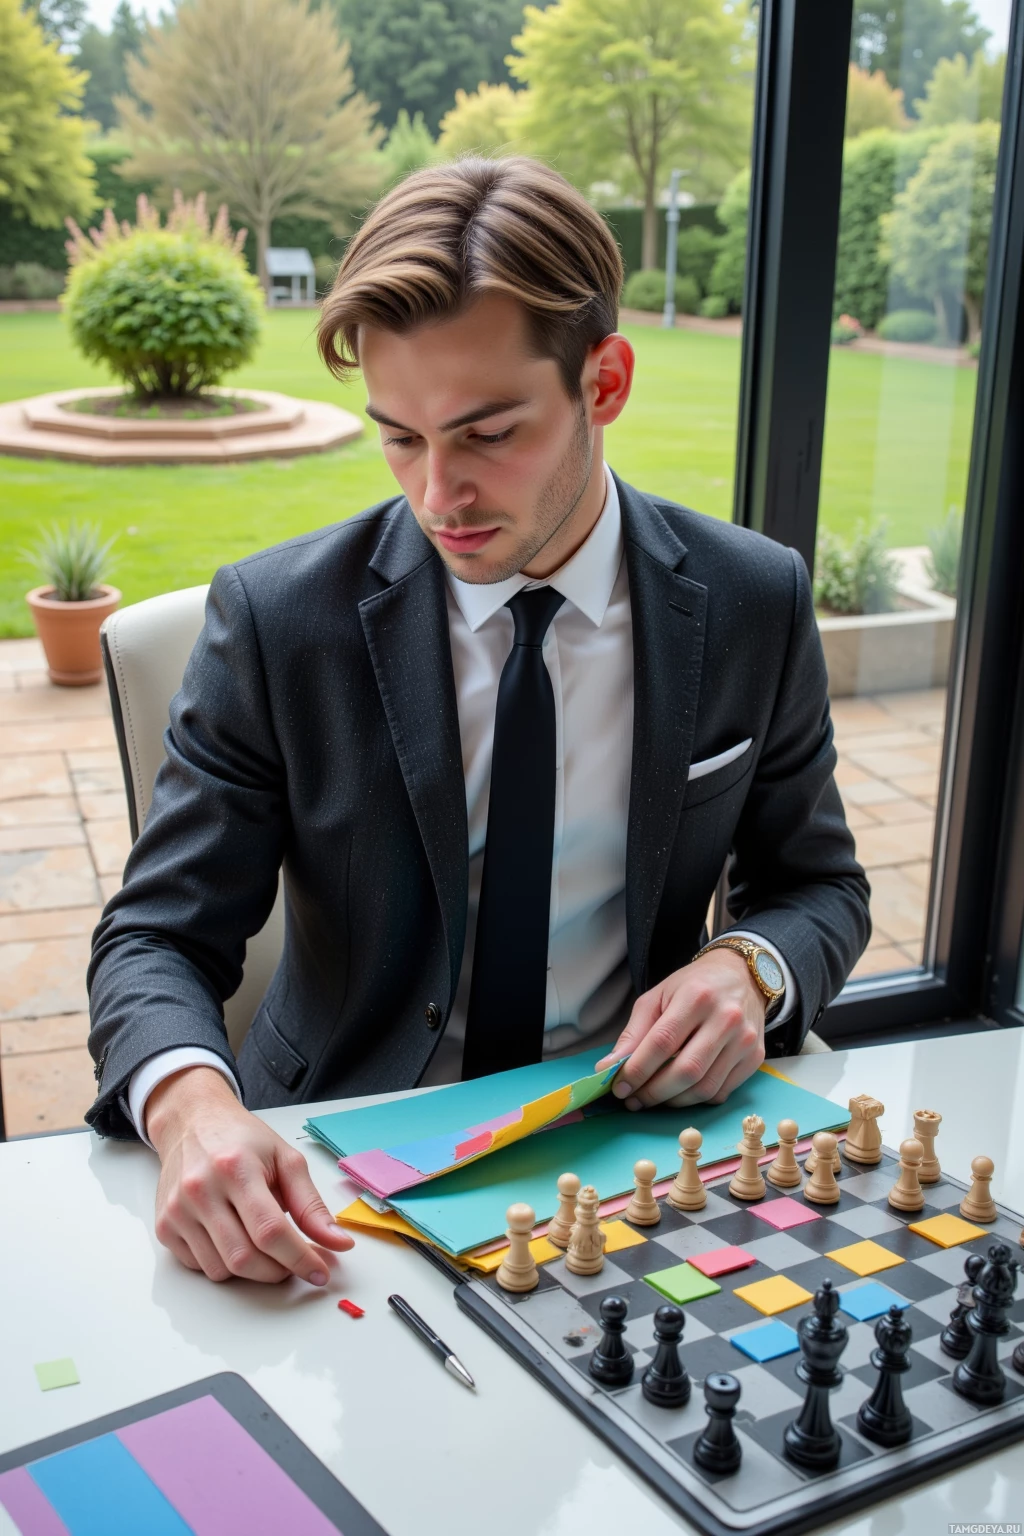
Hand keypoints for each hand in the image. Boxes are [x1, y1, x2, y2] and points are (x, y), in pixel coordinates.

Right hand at [146, 1066, 354, 1284]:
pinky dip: (224, 1264)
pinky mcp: (164, 1227)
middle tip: (295, 1263)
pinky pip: (200, 1267)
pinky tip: (234, 1238)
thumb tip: (338, 1244)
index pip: (270, 1230)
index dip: (299, 1258)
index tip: (320, 1273)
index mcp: (235, 1168)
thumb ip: (312, 1205)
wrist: (192, 1123)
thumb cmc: (242, 1140)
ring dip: (252, 1271)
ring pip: (221, 1270)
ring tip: (265, 1246)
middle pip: (244, 1258)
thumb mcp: (286, 1159)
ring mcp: (177, 1211)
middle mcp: (200, 1190)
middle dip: (278, 1271)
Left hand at [595, 949, 765, 1109]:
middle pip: (686, 1070)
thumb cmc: (693, 986)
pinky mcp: (755, 1057)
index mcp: (696, 996)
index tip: (619, 1087)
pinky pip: (721, 1092)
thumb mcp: (657, 997)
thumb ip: (633, 1033)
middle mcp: (726, 1018)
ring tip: (652, 1098)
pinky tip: (679, 1092)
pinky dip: (695, 1099)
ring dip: (673, 1101)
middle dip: (653, 1092)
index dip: (637, 1070)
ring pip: (705, 1087)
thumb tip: (609, 1068)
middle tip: (633, 1099)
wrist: (742, 977)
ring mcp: (744, 1040)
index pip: (662, 1042)